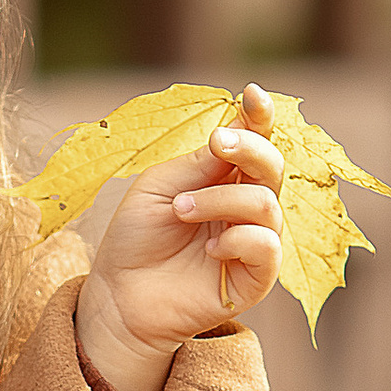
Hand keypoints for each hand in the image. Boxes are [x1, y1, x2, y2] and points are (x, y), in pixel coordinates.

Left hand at [74, 86, 284, 390]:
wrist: (118, 295)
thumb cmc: (136, 237)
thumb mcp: (161, 186)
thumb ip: (200, 163)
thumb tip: (237, 130)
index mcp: (224, 177)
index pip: (255, 141)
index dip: (260, 116)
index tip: (253, 95)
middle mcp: (244, 206)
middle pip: (272, 166)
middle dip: (250, 148)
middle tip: (218, 144)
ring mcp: (252, 242)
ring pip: (266, 204)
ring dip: (222, 200)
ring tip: (180, 210)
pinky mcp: (253, 279)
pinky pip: (268, 247)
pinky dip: (240, 239)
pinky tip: (210, 249)